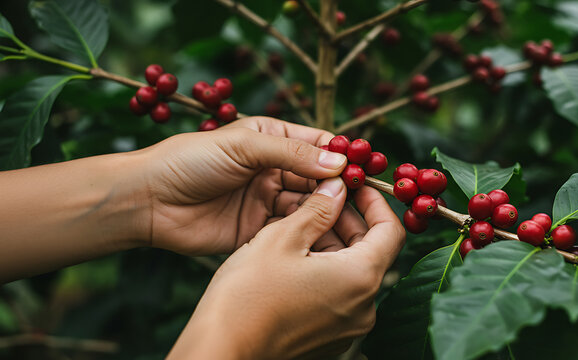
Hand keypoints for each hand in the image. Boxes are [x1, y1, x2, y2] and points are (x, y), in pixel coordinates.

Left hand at [141, 117, 346, 254]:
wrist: (149, 201)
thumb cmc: (191, 161)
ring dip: (329, 212)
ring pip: (310, 206)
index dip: (344, 155)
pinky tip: (328, 238)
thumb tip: (340, 161)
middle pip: (320, 179)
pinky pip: (293, 231)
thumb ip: (293, 153)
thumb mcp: (244, 146)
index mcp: (272, 139)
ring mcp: (268, 201)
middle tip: (366, 201)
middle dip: (341, 188)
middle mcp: (275, 169)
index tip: (367, 168)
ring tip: (352, 221)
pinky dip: (310, 233)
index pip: (319, 144)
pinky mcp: (260, 231)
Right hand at [167, 178, 405, 359]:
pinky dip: (326, 269)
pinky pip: (339, 294)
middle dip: (349, 220)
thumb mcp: (283, 237)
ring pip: (353, 272)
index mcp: (361, 279)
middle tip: (323, 198)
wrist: (221, 348)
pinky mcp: (329, 337)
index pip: (391, 231)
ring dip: (334, 243)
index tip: (357, 185)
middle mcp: (364, 308)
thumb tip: (338, 187)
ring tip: (303, 223)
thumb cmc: (248, 295)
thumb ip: (319, 209)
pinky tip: (297, 255)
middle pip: (371, 251)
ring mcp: (347, 327)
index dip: (376, 202)